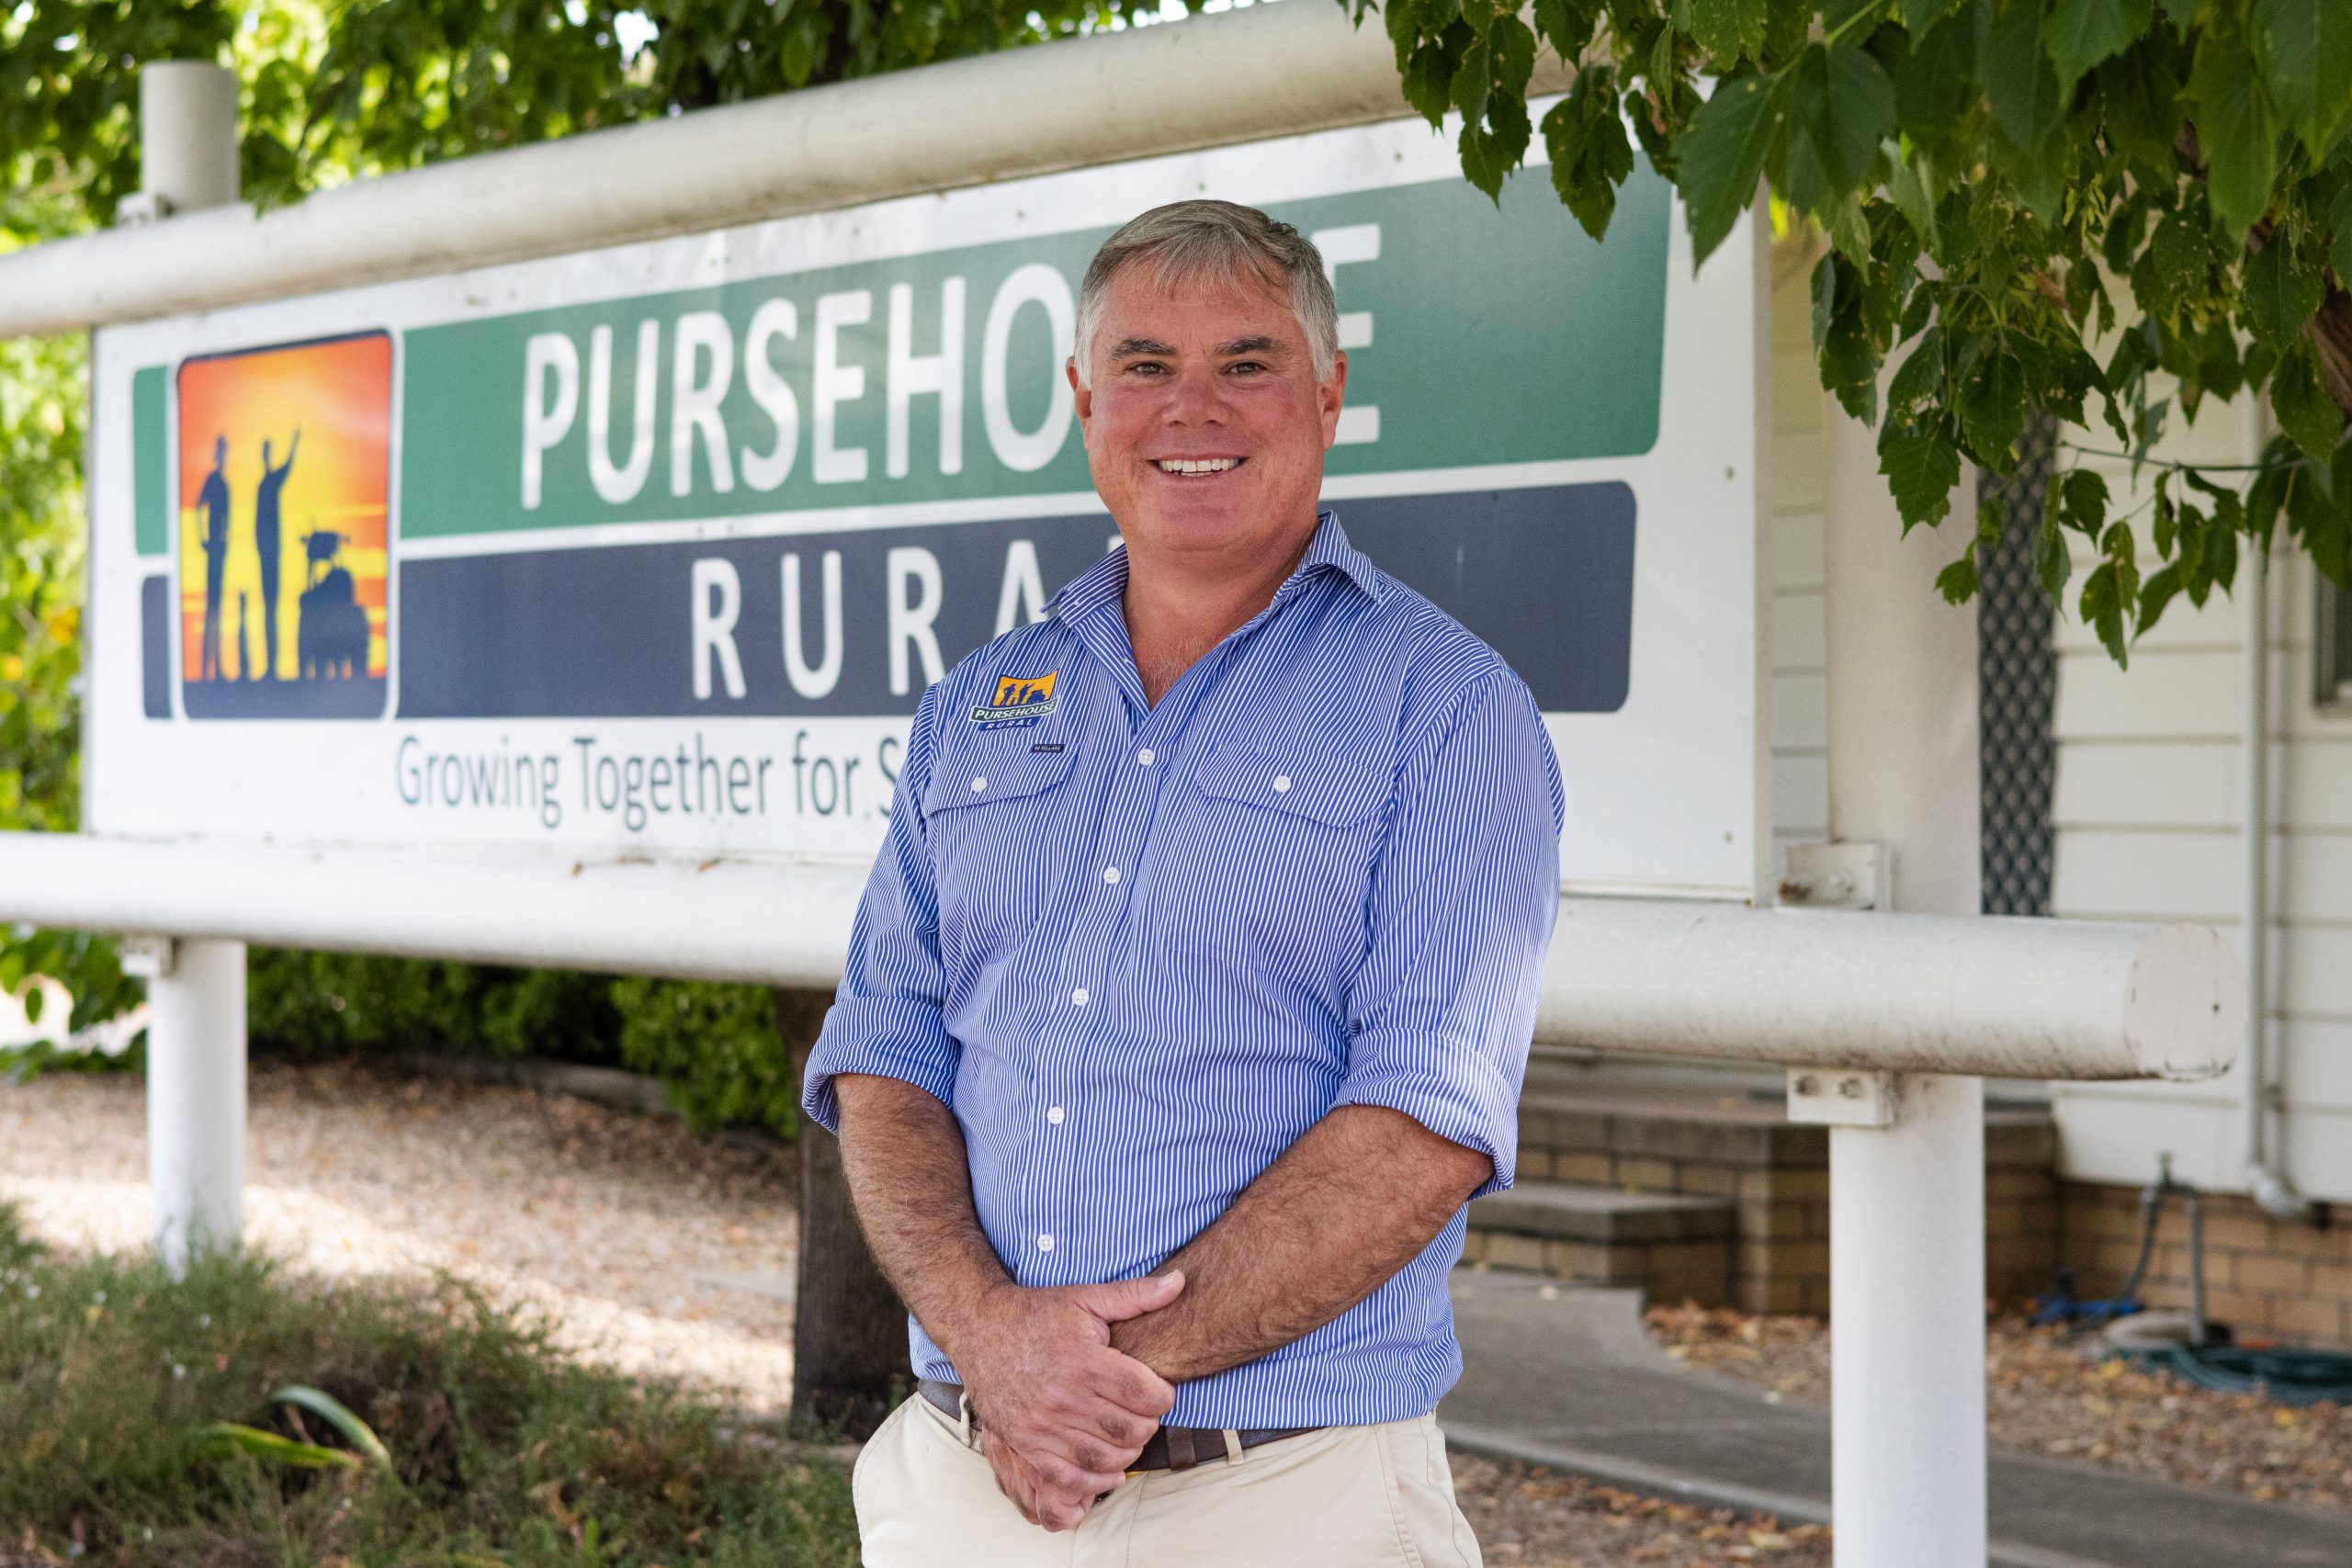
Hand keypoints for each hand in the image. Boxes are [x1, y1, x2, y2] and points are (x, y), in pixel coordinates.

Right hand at [950, 1272, 1182, 1528]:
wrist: (979, 1328)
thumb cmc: (1036, 1313)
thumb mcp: (1086, 1298)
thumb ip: (1136, 1295)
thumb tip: (1181, 1281)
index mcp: (1084, 1360)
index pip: (1145, 1394)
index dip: (1164, 1396)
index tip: (1160, 1391)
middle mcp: (1063, 1396)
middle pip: (1129, 1430)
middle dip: (1148, 1426)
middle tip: (1145, 1414)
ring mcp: (1041, 1424)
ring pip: (1102, 1457)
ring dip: (1127, 1454)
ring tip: (1128, 1437)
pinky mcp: (1024, 1442)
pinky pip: (1067, 1476)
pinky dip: (1094, 1482)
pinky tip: (1108, 1471)